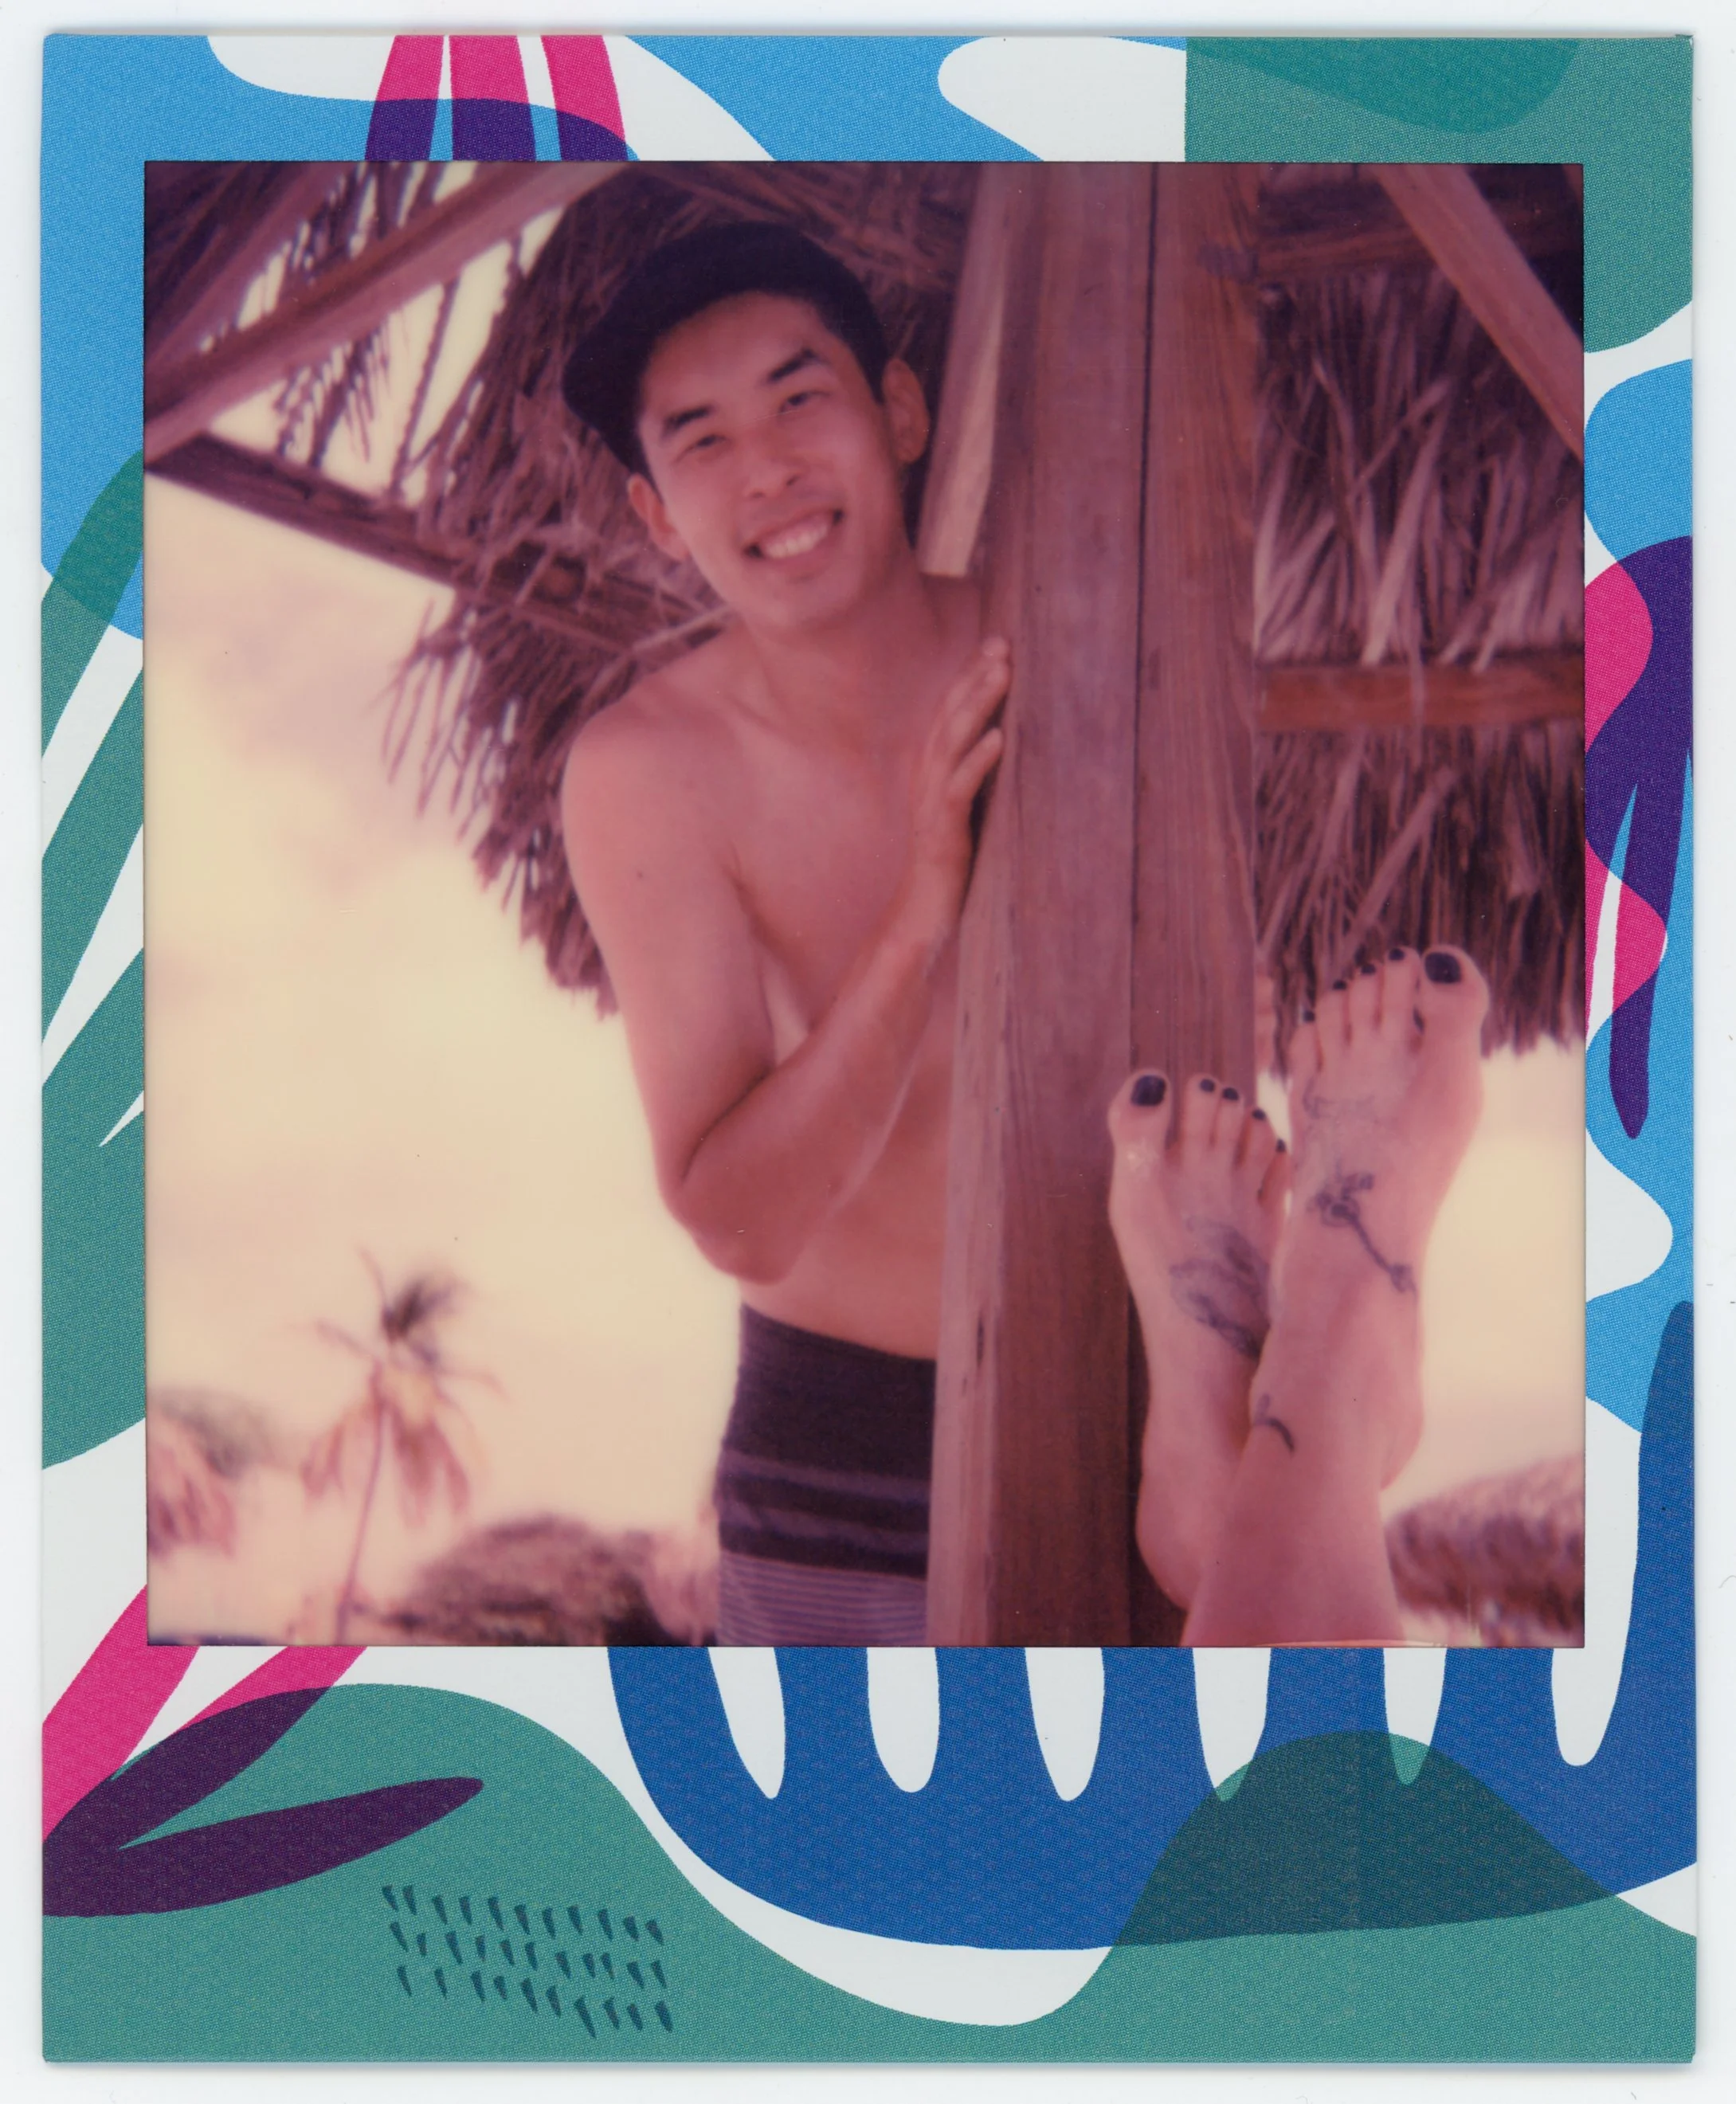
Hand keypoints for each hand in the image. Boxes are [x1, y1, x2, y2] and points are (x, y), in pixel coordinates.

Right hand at [892, 636, 1010, 955]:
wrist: (917, 925)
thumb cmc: (944, 877)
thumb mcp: (963, 822)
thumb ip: (975, 790)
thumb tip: (1005, 759)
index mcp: (933, 780)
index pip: (950, 719)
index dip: (970, 681)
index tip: (997, 648)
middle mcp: (928, 786)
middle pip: (949, 720)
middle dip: (974, 679)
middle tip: (1002, 644)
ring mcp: (933, 809)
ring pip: (952, 745)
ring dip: (978, 706)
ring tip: (1002, 673)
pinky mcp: (942, 835)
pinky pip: (959, 791)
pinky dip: (978, 761)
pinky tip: (1000, 737)